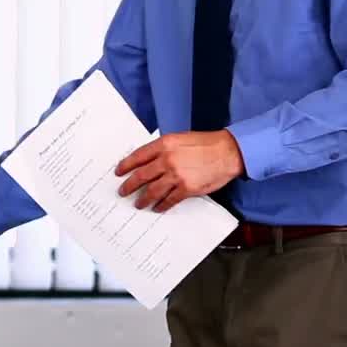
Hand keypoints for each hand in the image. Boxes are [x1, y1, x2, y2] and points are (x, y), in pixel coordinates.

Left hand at [115, 130, 244, 211]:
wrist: (227, 152)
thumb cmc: (204, 144)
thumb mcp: (179, 139)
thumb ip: (162, 149)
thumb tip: (147, 161)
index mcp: (164, 145)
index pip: (137, 156)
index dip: (125, 165)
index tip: (118, 172)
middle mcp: (166, 160)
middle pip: (141, 176)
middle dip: (129, 186)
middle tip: (122, 191)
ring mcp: (176, 175)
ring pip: (152, 191)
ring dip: (143, 199)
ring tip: (138, 203)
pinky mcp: (186, 188)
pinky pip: (169, 200)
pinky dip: (161, 205)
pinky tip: (157, 208)